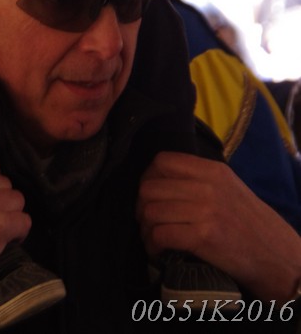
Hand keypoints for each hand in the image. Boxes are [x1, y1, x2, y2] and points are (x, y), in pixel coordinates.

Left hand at [137, 151, 300, 302]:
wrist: (277, 256)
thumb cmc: (250, 224)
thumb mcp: (228, 188)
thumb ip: (199, 179)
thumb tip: (160, 180)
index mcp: (212, 170)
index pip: (162, 161)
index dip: (148, 178)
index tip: (149, 195)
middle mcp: (207, 186)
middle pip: (150, 187)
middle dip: (141, 207)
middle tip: (146, 222)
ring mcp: (206, 210)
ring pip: (151, 211)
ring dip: (145, 229)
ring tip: (152, 239)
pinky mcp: (204, 236)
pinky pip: (161, 235)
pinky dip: (153, 246)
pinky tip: (158, 252)